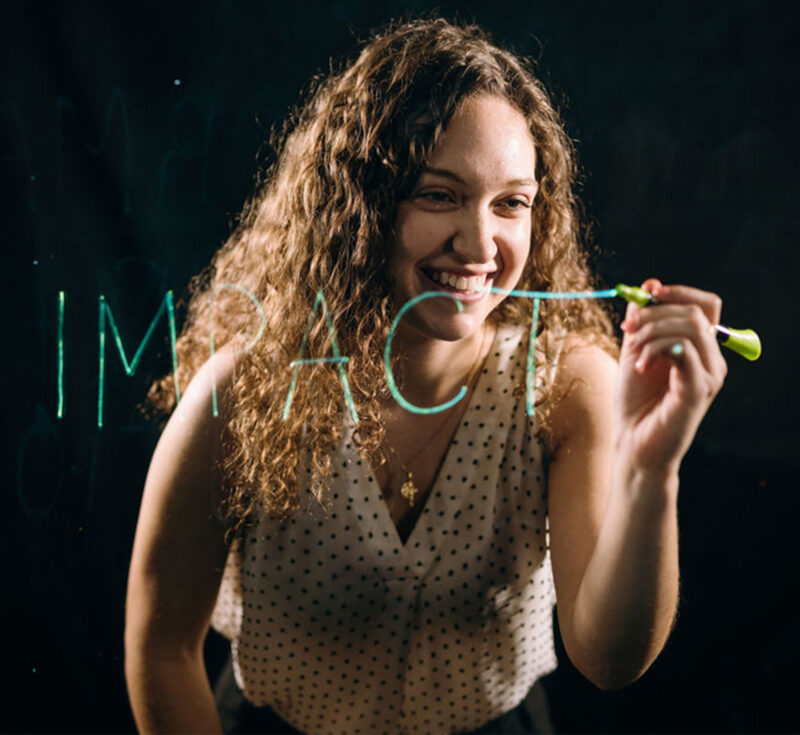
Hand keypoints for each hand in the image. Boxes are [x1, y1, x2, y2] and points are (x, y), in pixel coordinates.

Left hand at [615, 278, 727, 472]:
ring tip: (633, 351)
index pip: (705, 305)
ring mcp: (709, 376)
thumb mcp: (634, 351)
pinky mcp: (699, 391)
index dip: (678, 292)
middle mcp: (712, 360)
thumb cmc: (635, 401)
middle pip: (695, 312)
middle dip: (654, 313)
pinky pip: (684, 352)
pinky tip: (639, 366)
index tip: (648, 291)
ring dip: (653, 331)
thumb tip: (648, 285)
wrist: (631, 443)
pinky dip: (656, 350)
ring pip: (691, 327)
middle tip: (626, 329)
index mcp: (699, 349)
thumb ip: (642, 322)